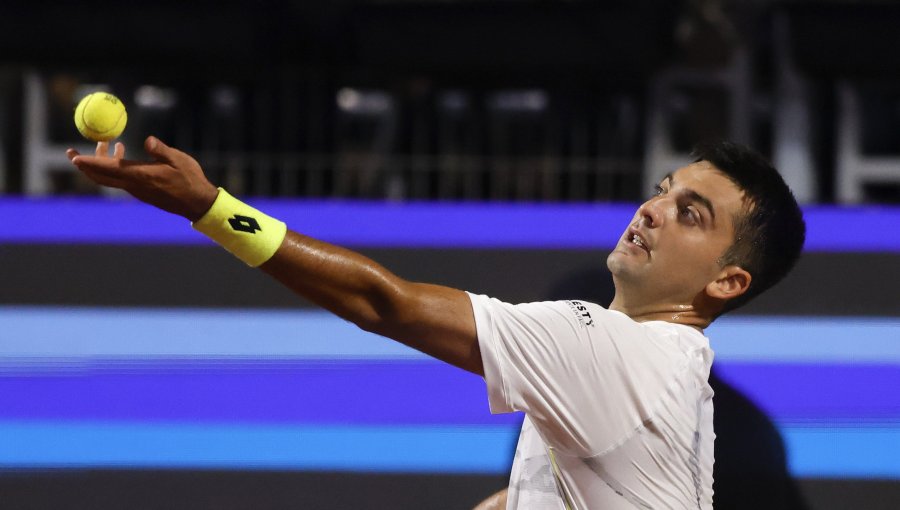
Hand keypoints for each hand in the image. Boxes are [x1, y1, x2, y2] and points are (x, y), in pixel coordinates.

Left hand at [67, 136, 219, 221]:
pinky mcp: (141, 192)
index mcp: (141, 176)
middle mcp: (134, 185)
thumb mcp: (179, 160)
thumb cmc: (190, 180)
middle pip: (101, 177)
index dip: (90, 163)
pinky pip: (120, 180)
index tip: (74, 157)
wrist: (197, 203)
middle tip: (71, 153)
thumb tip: (147, 140)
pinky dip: (113, 168)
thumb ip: (161, 150)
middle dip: (84, 166)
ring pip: (110, 178)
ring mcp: (136, 190)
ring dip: (101, 163)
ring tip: (105, 144)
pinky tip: (121, 154)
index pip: (109, 169)